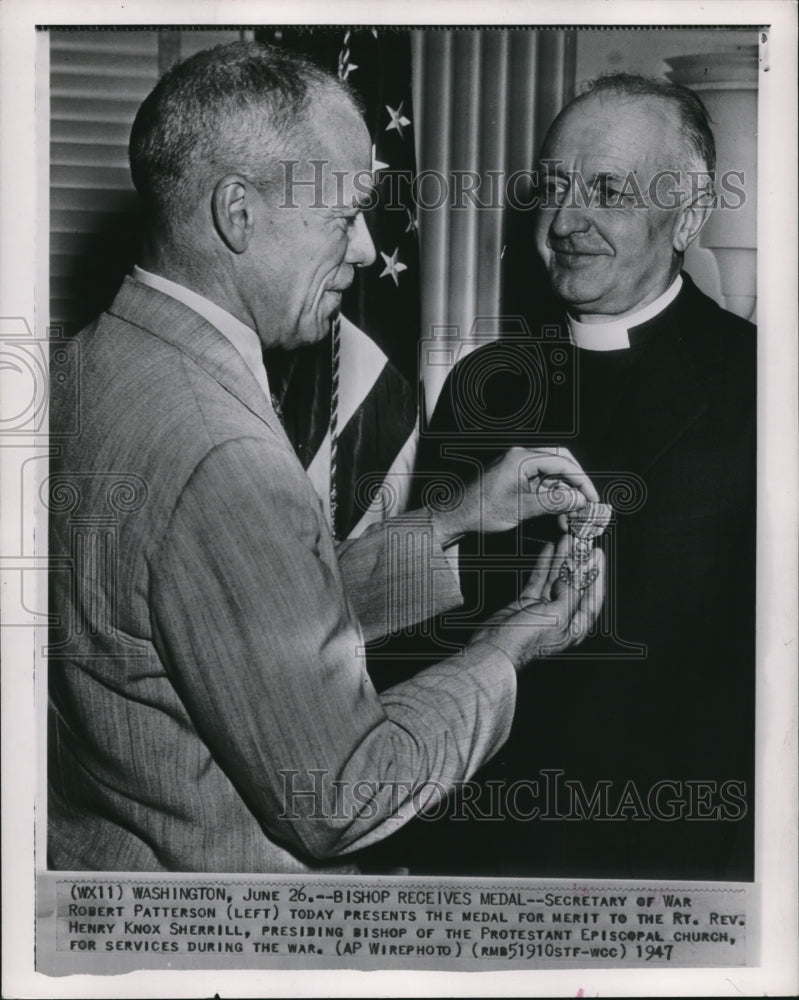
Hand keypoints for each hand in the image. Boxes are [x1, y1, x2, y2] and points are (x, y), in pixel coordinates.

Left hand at [431, 446, 597, 545]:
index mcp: (521, 458)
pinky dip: (551, 500)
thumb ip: (552, 502)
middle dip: (575, 487)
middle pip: (559, 466)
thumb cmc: (480, 510)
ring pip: (551, 478)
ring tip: (572, 519)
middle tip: (586, 507)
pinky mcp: (515, 480)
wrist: (454, 516)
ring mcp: (517, 469)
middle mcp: (521, 458)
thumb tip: (579, 499)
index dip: (582, 481)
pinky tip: (559, 516)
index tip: (592, 498)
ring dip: (564, 497)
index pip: (563, 462)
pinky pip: (540, 486)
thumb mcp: (521, 508)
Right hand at [472, 535, 604, 668]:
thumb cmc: (527, 641)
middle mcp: (562, 618)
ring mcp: (544, 610)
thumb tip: (574, 576)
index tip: (597, 555)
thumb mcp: (557, 616)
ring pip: (556, 579)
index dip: (596, 574)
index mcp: (575, 627)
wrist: (496, 647)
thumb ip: (569, 594)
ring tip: (566, 540)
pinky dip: (544, 564)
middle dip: (578, 562)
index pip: (593, 597)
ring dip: (562, 559)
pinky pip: (539, 580)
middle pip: (575, 585)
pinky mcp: (527, 603)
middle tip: (582, 543)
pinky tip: (549, 550)